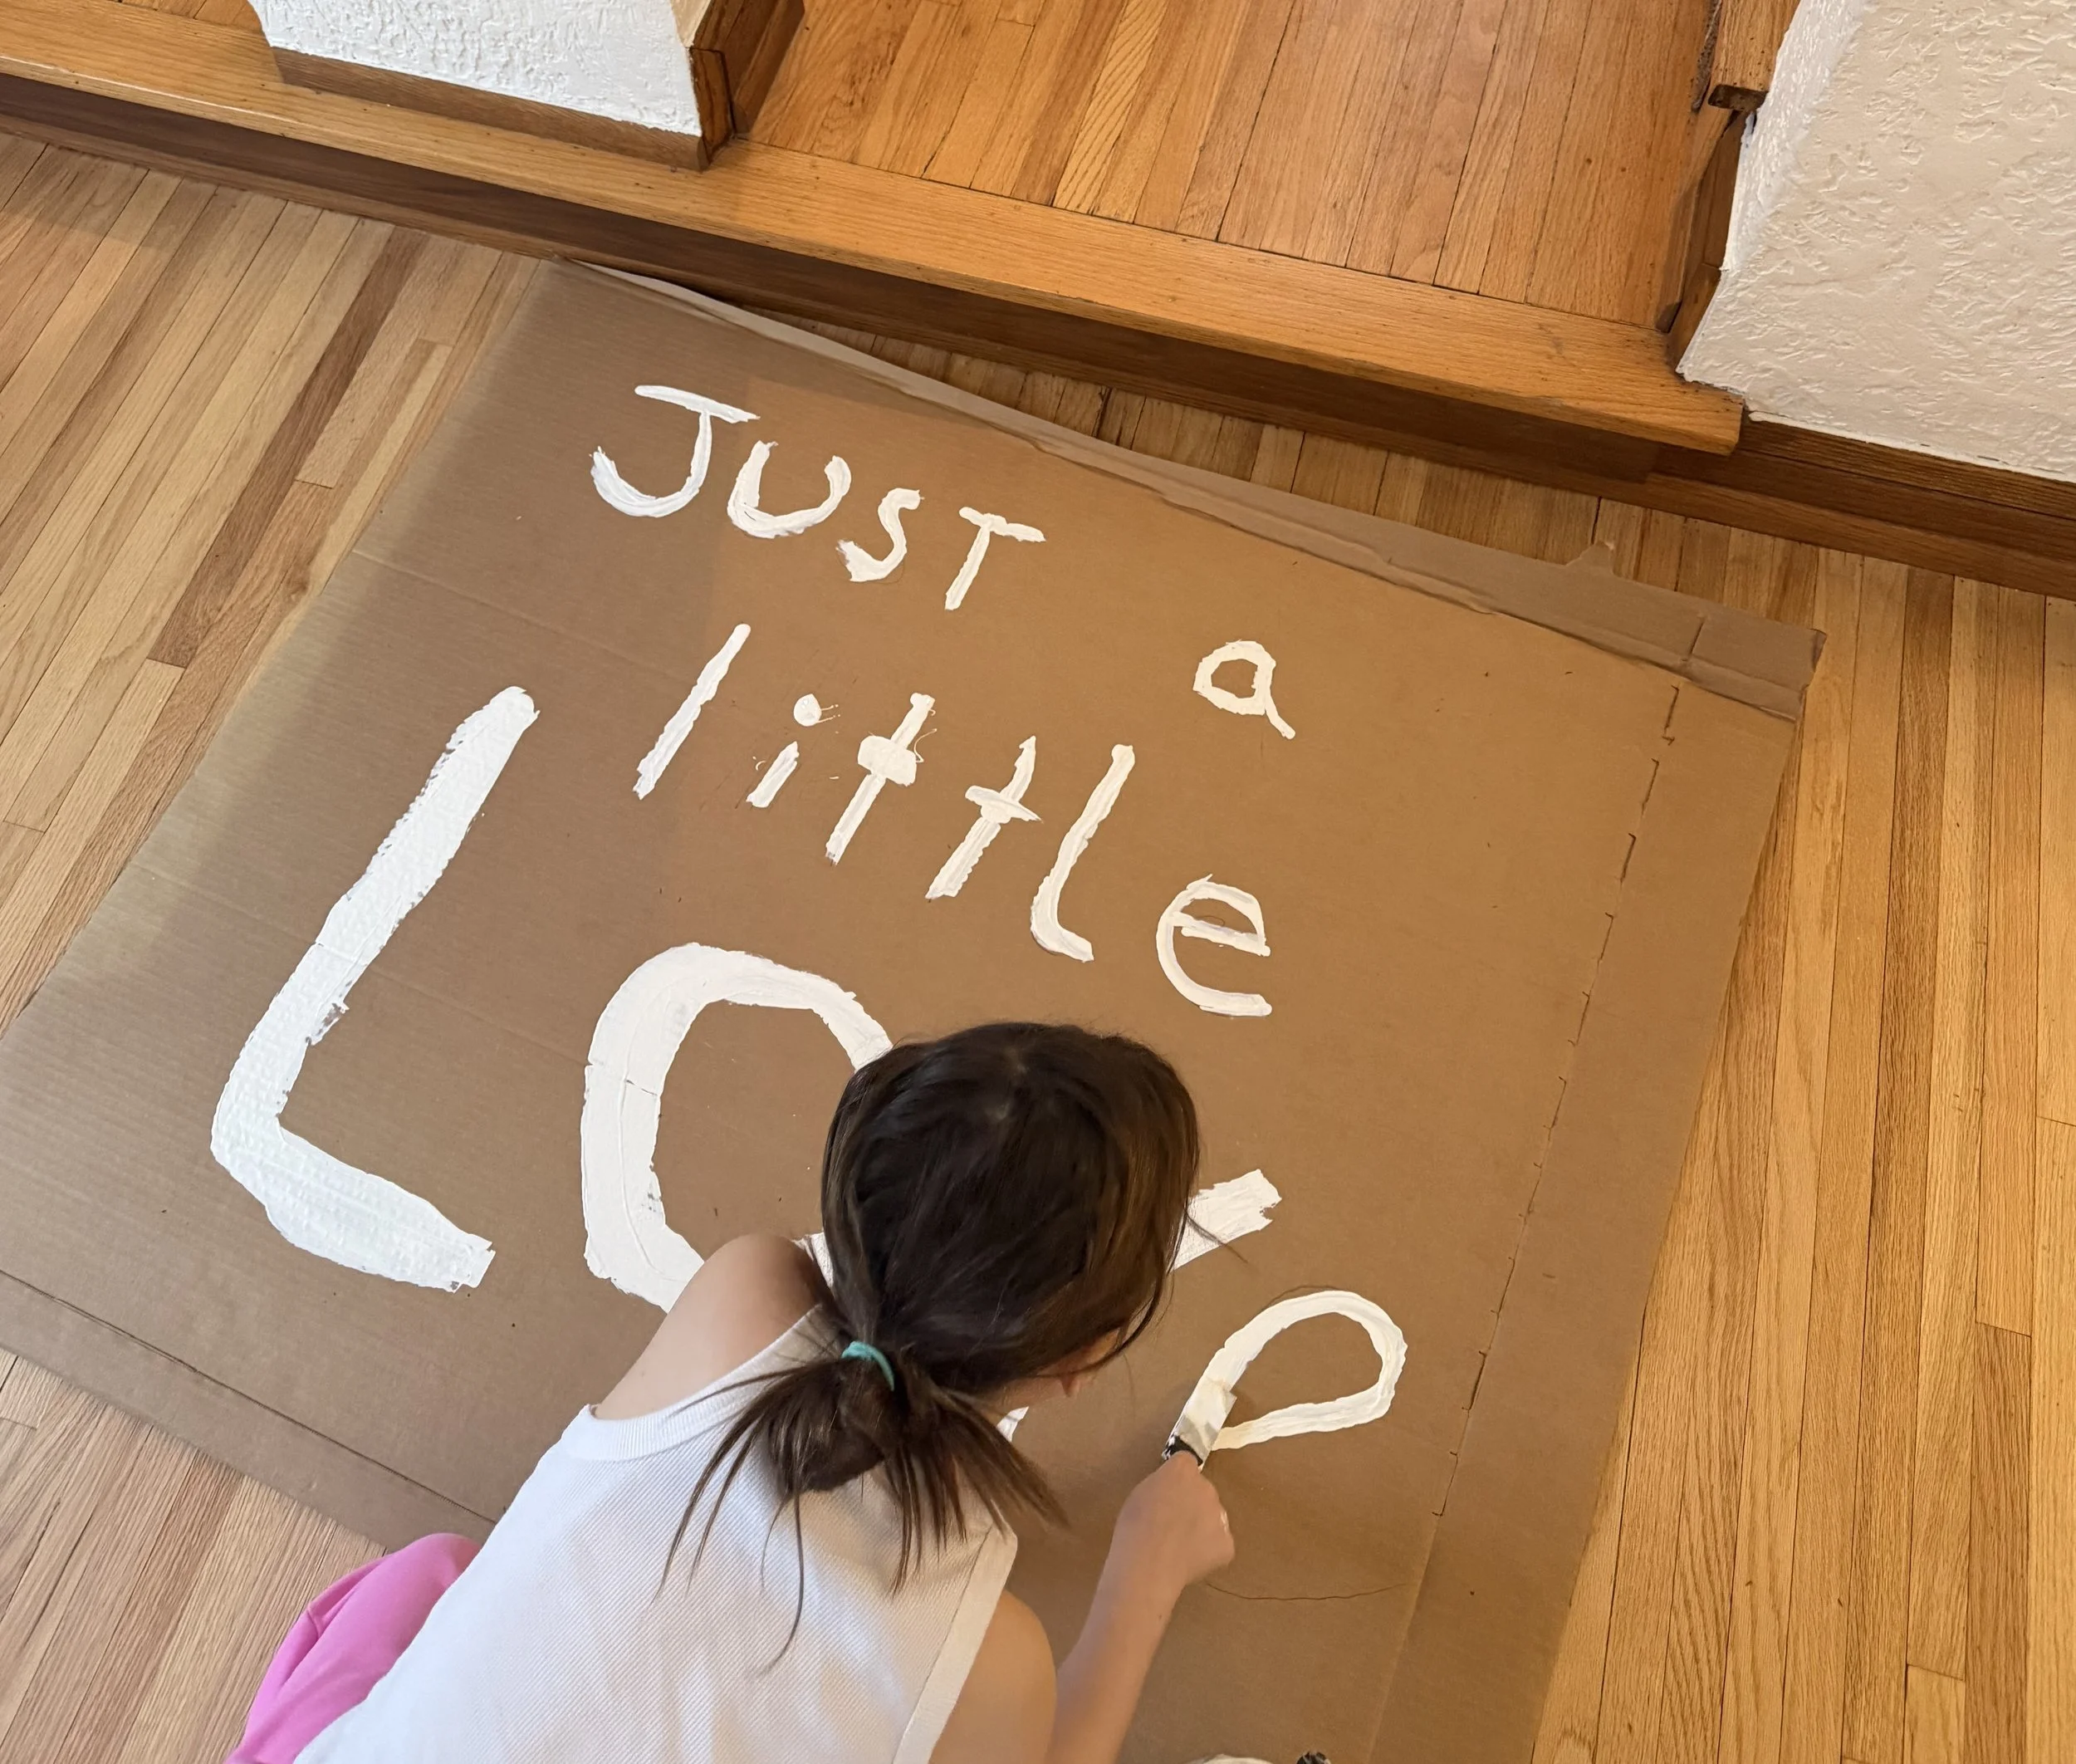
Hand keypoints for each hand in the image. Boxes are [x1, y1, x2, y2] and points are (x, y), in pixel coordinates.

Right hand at [1107, 1453, 1233, 1603]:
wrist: (1148, 1563)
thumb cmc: (1134, 1527)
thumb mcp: (1141, 1493)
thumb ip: (1161, 1486)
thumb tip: (1169, 1494)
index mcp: (1182, 1470)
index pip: (1186, 1464)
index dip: (1176, 1480)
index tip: (1167, 1493)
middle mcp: (1206, 1487)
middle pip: (1202, 1490)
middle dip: (1192, 1503)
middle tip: (1172, 1524)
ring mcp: (1220, 1516)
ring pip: (1213, 1517)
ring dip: (1202, 1526)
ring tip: (1179, 1547)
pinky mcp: (1227, 1543)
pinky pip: (1219, 1544)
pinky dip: (1207, 1552)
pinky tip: (1188, 1560)